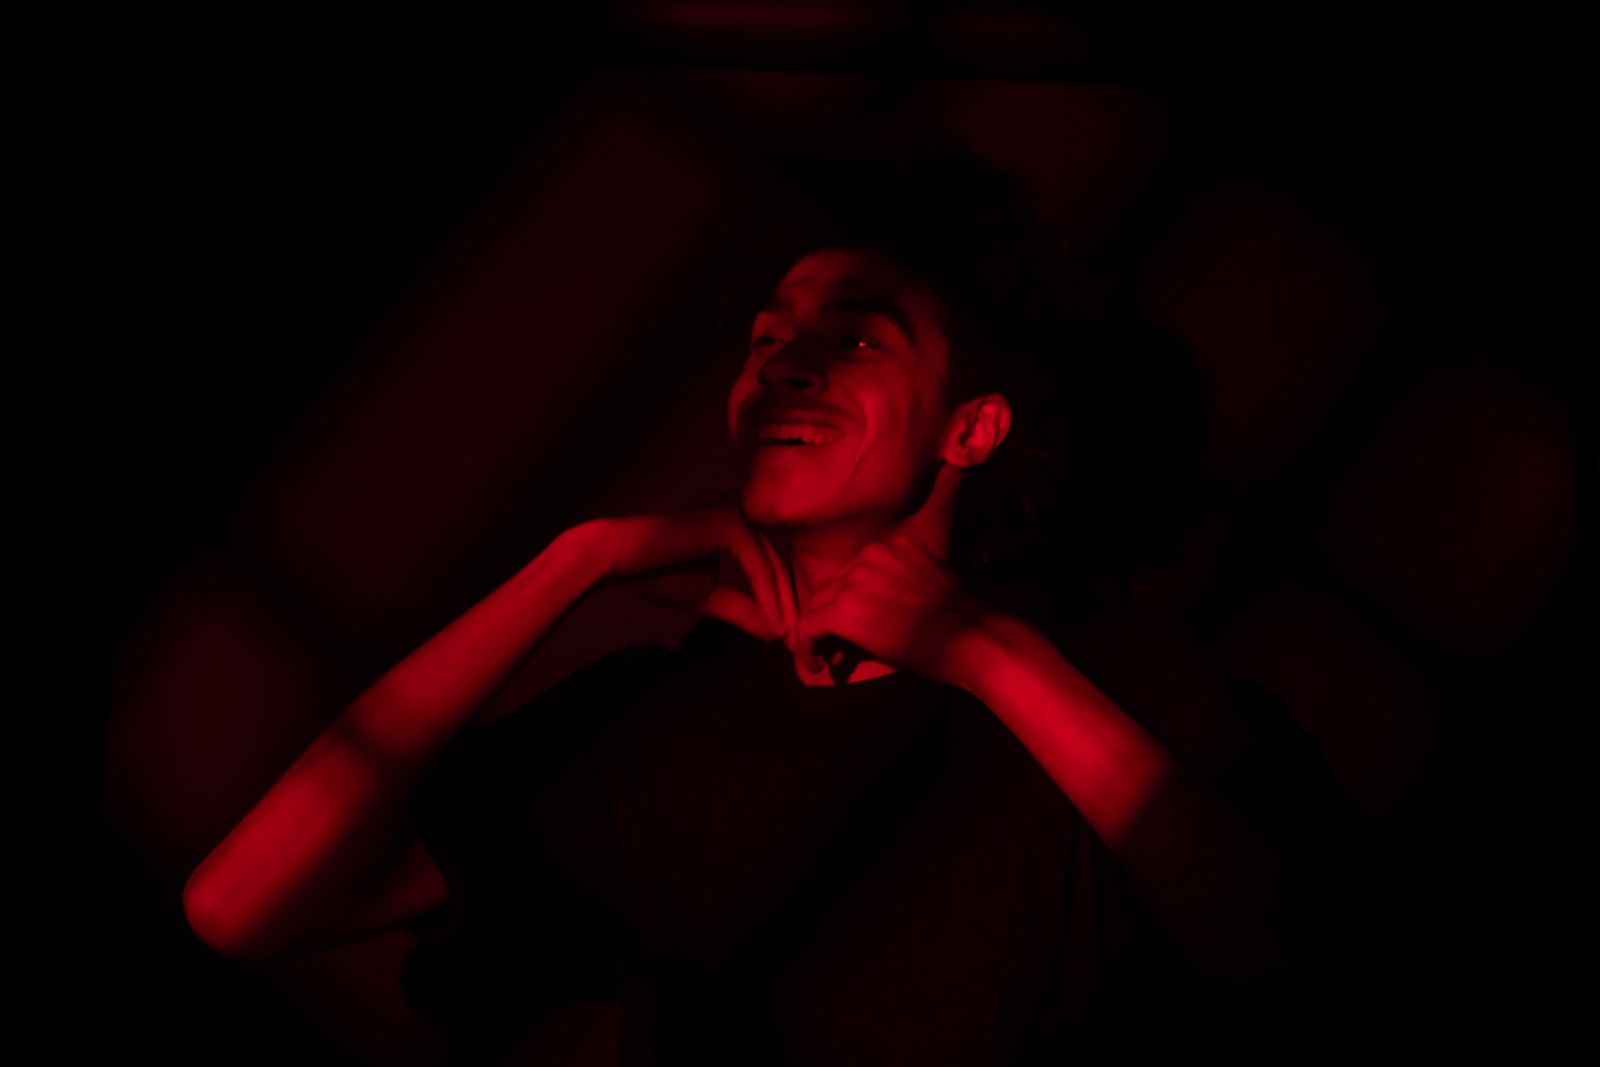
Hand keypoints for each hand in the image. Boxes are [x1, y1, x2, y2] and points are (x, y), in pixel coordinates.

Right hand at [586, 503, 796, 646]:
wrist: (616, 558)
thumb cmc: (654, 573)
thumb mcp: (708, 597)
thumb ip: (743, 609)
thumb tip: (776, 633)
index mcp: (740, 529)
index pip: (772, 568)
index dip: (783, 605)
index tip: (792, 639)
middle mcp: (744, 517)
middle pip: (779, 567)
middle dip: (791, 607)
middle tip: (802, 643)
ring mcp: (738, 516)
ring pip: (773, 567)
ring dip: (784, 606)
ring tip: (790, 639)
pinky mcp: (730, 524)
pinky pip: (758, 566)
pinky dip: (768, 597)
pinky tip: (774, 624)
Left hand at [792, 531, 994, 690]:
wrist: (976, 639)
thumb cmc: (965, 620)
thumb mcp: (932, 582)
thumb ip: (901, 583)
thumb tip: (878, 609)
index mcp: (893, 546)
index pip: (856, 571)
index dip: (851, 600)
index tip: (858, 626)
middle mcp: (870, 554)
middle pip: (834, 586)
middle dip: (834, 615)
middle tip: (839, 645)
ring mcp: (855, 581)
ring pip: (818, 606)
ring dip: (821, 632)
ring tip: (826, 657)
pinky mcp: (843, 612)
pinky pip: (808, 628)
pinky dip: (806, 648)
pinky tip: (815, 665)